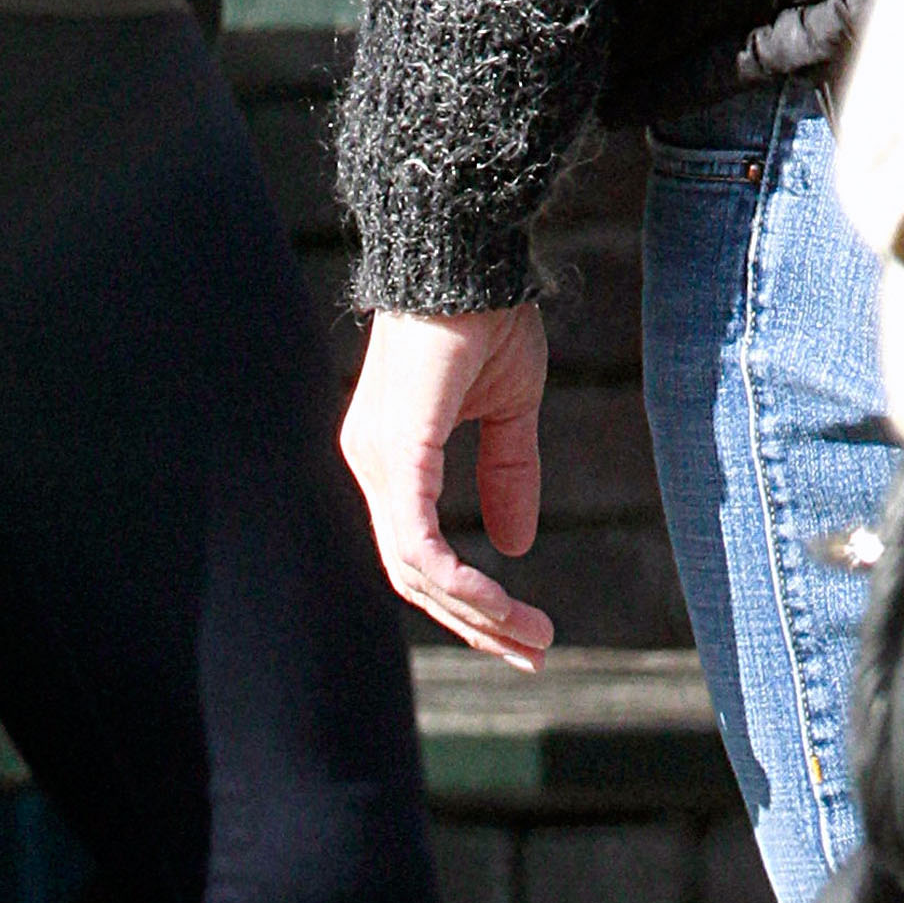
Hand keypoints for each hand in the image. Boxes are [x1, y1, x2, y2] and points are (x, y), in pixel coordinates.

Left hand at [340, 307, 555, 668]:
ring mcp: (377, 462)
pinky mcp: (395, 453)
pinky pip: (417, 542)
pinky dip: (457, 580)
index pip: (417, 553)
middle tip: (531, 654)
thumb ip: (508, 476)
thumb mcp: (510, 408)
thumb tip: (514, 547)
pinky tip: (495, 603)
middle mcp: (372, 466)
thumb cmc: (485, 311)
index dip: (466, 599)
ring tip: (528, 637)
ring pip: (413, 571)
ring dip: (474, 613)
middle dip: (474, 623)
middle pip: (412, 576)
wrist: (466, 248)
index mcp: (391, 459)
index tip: (521, 629)